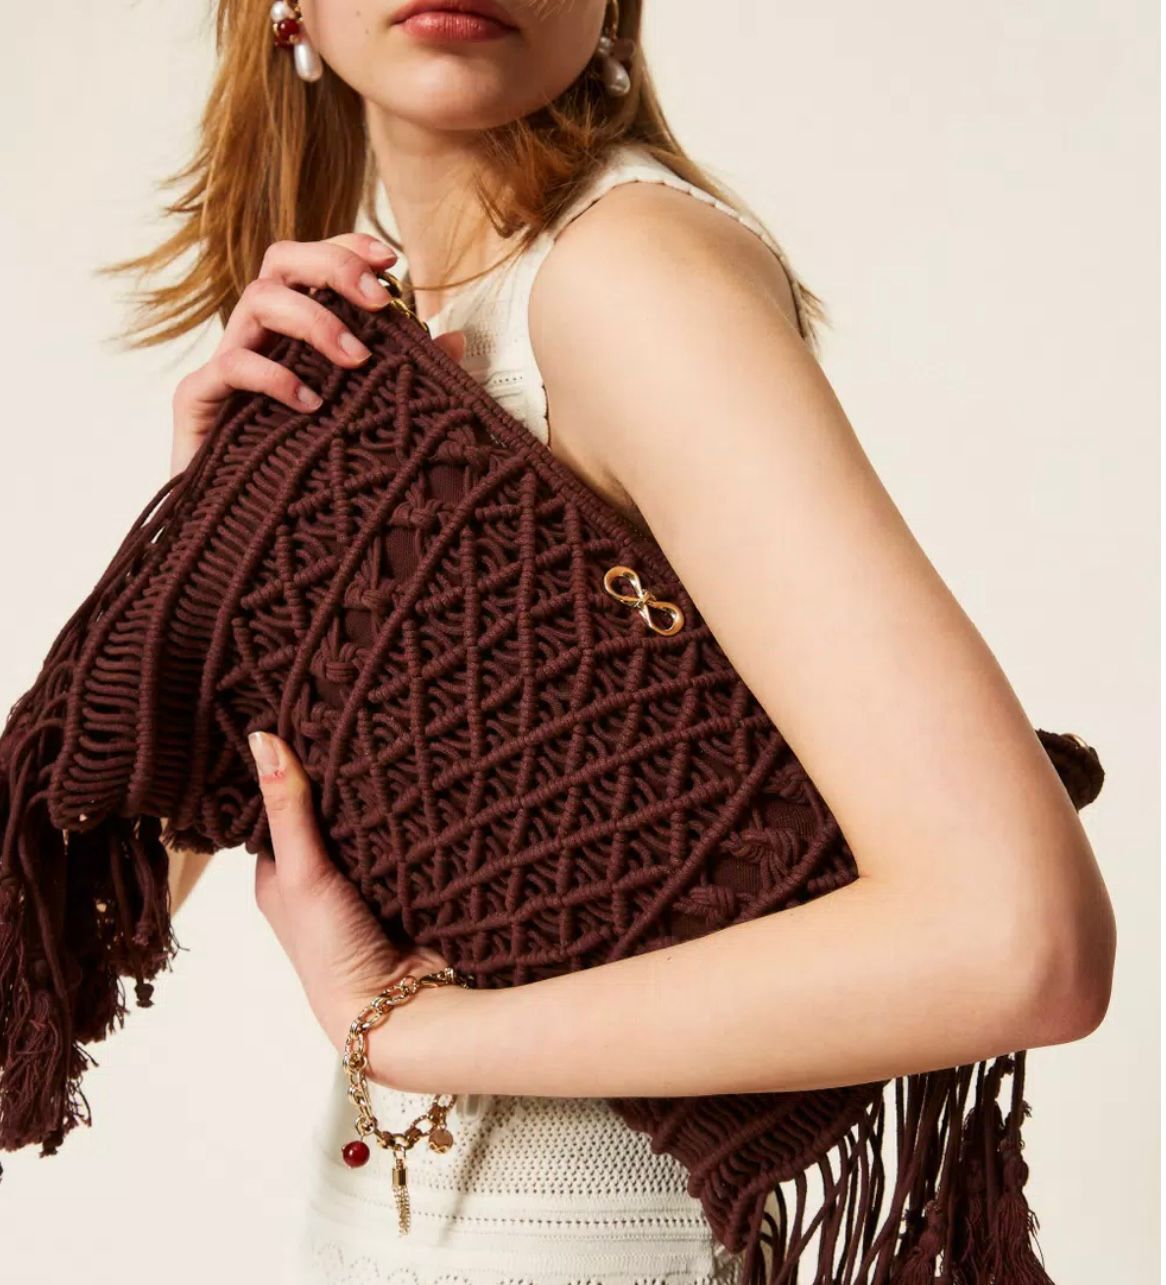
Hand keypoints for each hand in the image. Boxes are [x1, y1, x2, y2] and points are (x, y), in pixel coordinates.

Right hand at [170, 234, 466, 475]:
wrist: (250, 535)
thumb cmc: (309, 466)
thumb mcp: (368, 417)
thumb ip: (410, 378)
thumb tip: (457, 340)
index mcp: (295, 331)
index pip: (313, 264)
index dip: (347, 248)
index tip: (391, 259)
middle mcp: (259, 336)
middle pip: (280, 262)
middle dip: (332, 269)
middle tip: (378, 302)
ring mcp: (227, 363)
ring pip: (256, 300)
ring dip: (313, 321)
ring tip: (355, 361)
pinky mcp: (200, 401)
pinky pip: (231, 367)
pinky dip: (274, 377)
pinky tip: (311, 404)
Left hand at [247, 728, 456, 1068]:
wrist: (402, 1010)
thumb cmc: (333, 953)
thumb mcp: (301, 874)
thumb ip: (287, 809)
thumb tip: (261, 737)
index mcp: (278, 879)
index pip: (277, 810)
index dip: (289, 771)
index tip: (306, 720)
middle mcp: (317, 882)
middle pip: (326, 817)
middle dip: (341, 781)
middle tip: (357, 723)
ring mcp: (362, 887)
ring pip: (367, 828)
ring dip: (379, 800)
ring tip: (393, 741)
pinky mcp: (403, 889)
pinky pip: (403, 842)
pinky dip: (409, 821)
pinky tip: (422, 787)